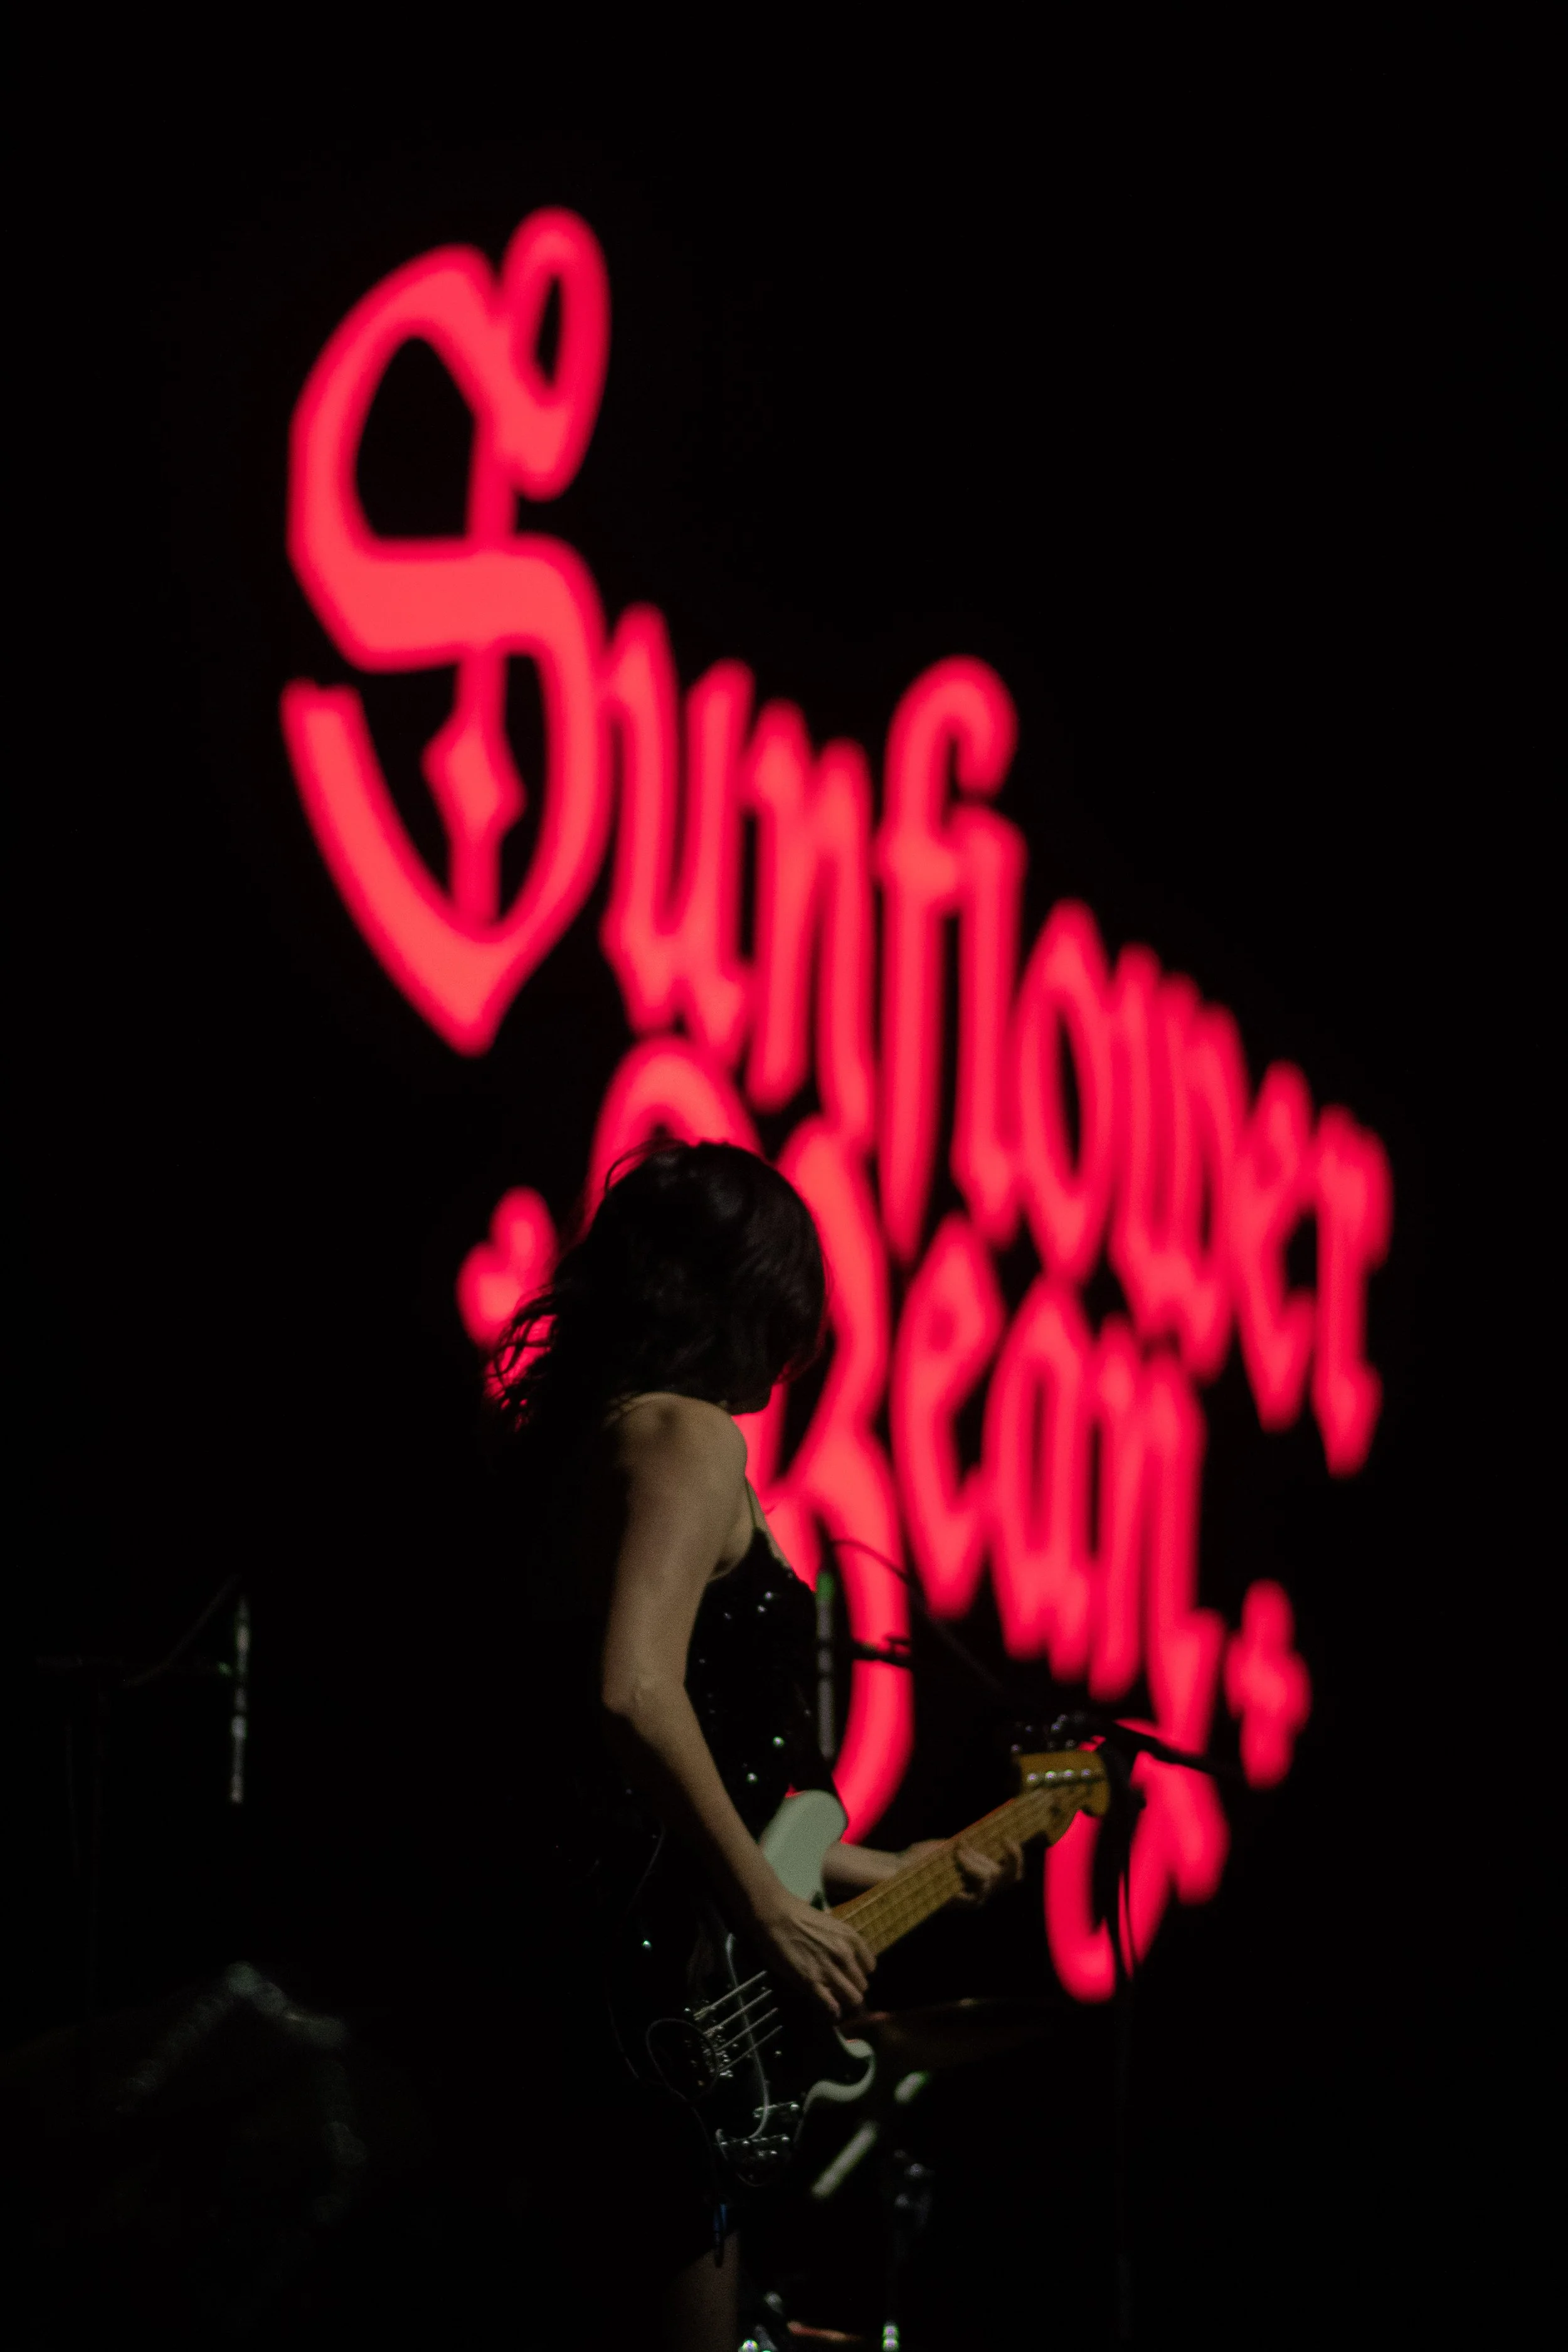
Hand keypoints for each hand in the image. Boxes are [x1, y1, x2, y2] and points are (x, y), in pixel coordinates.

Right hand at [746, 1884, 876, 2020]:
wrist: (774, 1915)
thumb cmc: (799, 1915)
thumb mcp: (830, 1924)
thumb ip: (842, 1942)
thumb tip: (845, 1958)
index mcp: (852, 1938)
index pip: (869, 1967)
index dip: (857, 1973)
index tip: (847, 1975)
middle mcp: (845, 1954)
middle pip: (862, 1985)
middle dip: (851, 1988)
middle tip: (837, 1988)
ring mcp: (829, 1970)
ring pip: (853, 1999)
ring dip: (843, 2002)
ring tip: (832, 1999)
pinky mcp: (812, 1983)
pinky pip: (832, 2007)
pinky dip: (832, 2013)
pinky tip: (827, 2012)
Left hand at [902, 1837, 1024, 1907]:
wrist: (900, 1870)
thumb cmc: (921, 1858)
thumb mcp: (951, 1845)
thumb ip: (972, 1842)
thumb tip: (994, 1829)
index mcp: (980, 1875)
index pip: (1012, 1871)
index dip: (1016, 1856)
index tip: (1008, 1837)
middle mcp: (982, 1889)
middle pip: (1011, 1876)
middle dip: (1011, 1856)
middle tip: (1004, 1840)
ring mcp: (976, 1897)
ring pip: (993, 1876)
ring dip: (976, 1858)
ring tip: (957, 1851)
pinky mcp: (967, 1902)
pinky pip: (981, 1883)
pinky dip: (970, 1865)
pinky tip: (956, 1856)